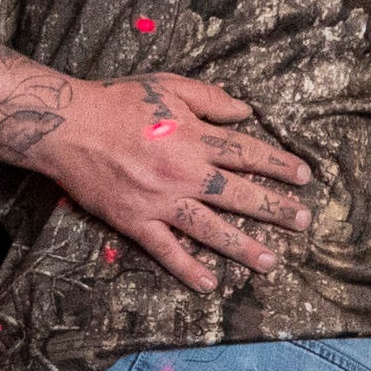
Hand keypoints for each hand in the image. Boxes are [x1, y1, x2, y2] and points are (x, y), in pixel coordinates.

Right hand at [35, 75, 318, 293]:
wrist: (66, 125)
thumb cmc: (117, 102)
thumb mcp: (169, 86)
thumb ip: (210, 99)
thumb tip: (246, 112)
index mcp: (195, 138)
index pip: (248, 154)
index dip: (279, 166)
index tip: (305, 177)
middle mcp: (185, 173)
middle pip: (239, 194)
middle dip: (275, 210)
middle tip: (303, 222)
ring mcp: (160, 201)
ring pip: (211, 228)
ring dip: (244, 247)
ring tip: (271, 263)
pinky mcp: (135, 221)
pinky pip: (165, 250)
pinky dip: (187, 268)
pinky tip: (209, 284)